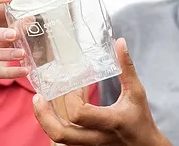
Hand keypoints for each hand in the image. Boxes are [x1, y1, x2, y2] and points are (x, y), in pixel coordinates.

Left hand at [32, 38, 171, 145]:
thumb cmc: (141, 119)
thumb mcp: (136, 92)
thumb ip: (127, 68)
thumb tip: (120, 42)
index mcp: (110, 121)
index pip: (79, 114)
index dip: (71, 98)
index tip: (74, 86)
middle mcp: (96, 138)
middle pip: (60, 134)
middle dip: (44, 115)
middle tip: (38, 97)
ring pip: (58, 140)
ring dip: (46, 121)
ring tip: (41, 102)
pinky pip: (63, 141)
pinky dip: (54, 127)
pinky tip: (53, 113)